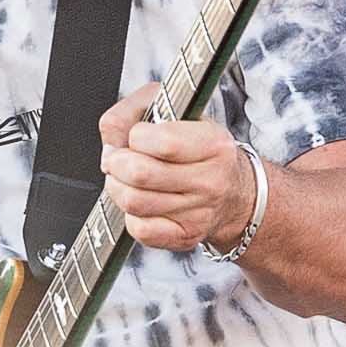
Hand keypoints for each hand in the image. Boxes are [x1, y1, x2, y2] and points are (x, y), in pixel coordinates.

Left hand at [97, 83, 255, 253]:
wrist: (234, 192)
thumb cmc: (198, 148)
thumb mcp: (173, 110)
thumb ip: (131, 112)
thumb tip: (111, 142)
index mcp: (213, 143)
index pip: (163, 141)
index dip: (135, 136)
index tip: (136, 136)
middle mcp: (211, 180)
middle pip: (141, 173)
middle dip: (117, 163)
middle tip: (119, 159)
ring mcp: (199, 212)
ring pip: (134, 202)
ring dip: (118, 187)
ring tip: (126, 179)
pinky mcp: (186, 236)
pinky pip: (140, 230)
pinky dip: (130, 215)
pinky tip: (140, 203)